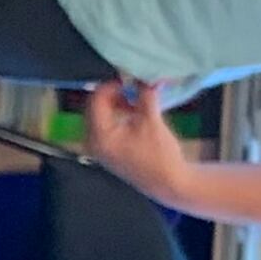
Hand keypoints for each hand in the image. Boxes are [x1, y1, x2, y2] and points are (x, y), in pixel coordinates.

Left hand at [84, 80, 195, 207]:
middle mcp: (92, 141)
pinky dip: (118, 114)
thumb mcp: (152, 121)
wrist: (168, 183)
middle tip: (136, 87)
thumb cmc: (160, 154)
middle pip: (96, 106)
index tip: (132, 79)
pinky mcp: (106, 149)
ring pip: (101, 114)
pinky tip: (136, 112)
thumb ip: (146, 96)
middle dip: (115, 93)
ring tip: (139, 101)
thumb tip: (145, 77)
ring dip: (118, 103)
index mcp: (99, 135)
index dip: (113, 85)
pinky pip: (106, 124)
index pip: (96, 99)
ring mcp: (98, 146)